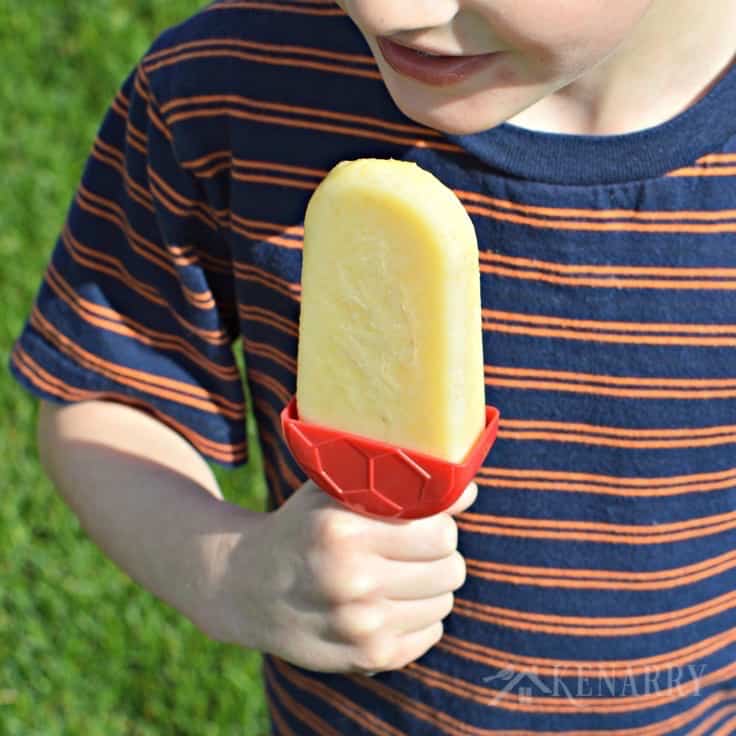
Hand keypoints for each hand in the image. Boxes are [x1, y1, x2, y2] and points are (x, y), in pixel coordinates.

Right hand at [213, 479, 476, 675]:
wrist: (245, 587)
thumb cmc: (299, 528)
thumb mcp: (331, 491)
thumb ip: (395, 482)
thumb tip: (467, 489)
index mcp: (343, 533)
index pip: (440, 531)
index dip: (441, 522)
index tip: (425, 518)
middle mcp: (352, 582)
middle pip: (450, 568)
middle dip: (440, 553)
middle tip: (415, 546)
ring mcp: (360, 626)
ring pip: (444, 601)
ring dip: (430, 584)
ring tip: (398, 573)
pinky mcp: (366, 658)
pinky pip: (430, 634)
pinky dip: (420, 616)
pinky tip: (390, 601)